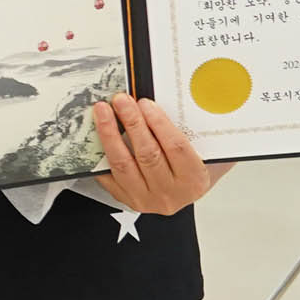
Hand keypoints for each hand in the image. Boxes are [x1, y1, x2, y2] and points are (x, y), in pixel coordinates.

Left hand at [92, 95, 226, 215]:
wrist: (181, 194)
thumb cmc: (190, 170)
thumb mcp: (204, 152)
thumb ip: (193, 131)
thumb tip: (173, 100)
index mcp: (194, 180)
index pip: (176, 148)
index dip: (159, 123)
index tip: (146, 104)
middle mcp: (169, 193)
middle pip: (147, 154)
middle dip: (132, 123)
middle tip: (121, 101)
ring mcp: (145, 198)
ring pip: (123, 164)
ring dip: (110, 134)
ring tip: (103, 112)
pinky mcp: (125, 198)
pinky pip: (107, 175)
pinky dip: (100, 153)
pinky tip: (95, 135)